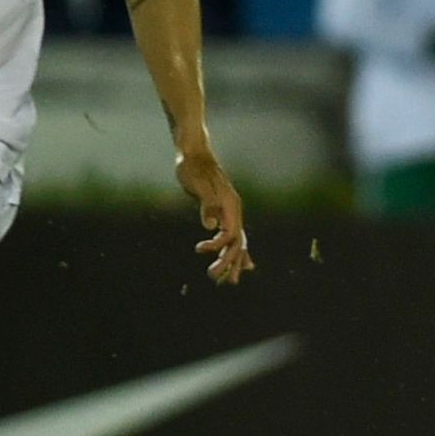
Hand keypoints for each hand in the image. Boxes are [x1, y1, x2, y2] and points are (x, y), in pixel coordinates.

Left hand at [176, 138, 252, 282]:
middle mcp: (234, 210)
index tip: (199, 249)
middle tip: (214, 279)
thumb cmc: (193, 168)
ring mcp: (230, 212)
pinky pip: (234, 237)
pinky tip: (241, 263)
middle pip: (237, 242)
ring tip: (228, 280)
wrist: (193, 154)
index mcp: (231, 205)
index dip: (217, 246)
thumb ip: (207, 205)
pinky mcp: (223, 212)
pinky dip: (236, 252)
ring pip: (237, 242)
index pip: (230, 234)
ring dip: (232, 262)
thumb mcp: (197, 185)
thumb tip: (210, 225)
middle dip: (228, 263)